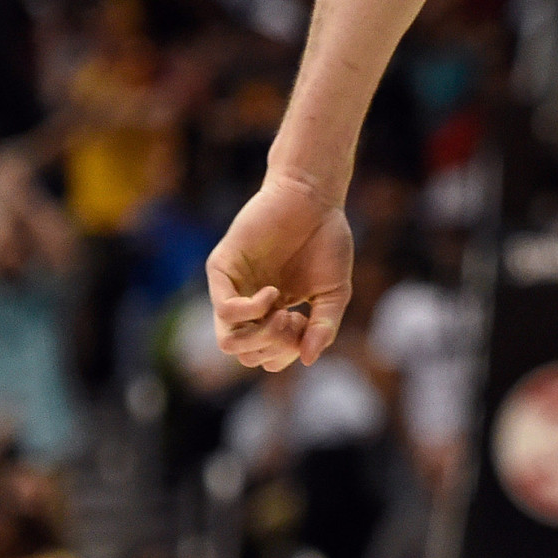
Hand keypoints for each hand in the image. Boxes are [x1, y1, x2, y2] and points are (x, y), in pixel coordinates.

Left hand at [206, 172, 353, 371]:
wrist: (315, 198)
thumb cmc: (326, 240)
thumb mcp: (334, 292)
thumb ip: (324, 326)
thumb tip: (308, 359)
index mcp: (271, 313)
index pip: (263, 356)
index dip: (286, 353)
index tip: (307, 324)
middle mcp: (247, 304)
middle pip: (245, 353)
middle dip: (276, 347)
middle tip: (299, 320)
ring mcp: (233, 288)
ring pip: (228, 341)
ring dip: (261, 337)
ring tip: (285, 313)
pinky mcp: (222, 268)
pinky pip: (224, 309)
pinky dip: (251, 311)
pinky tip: (273, 293)